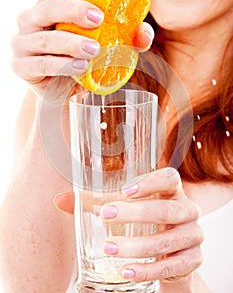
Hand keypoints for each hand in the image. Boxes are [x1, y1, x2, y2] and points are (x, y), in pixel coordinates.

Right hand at [11, 0, 153, 101]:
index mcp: (51, 2)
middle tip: (100, 19)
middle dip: (76, 9)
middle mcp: (33, 18)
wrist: (62, 91)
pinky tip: (82, 67)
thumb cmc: (82, 58)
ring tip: (95, 49)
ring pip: (46, 37)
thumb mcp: (105, 44)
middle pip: (50, 5)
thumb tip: (143, 33)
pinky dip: (62, 65)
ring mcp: (24, 42)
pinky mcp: (22, 66)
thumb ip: (126, 37)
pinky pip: (41, 64)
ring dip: (71, 42)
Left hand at [100, 168, 203, 283]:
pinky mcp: (193, 260)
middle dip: (135, 213)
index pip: (169, 178)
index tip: (125, 190)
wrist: (168, 255)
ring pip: (167, 241)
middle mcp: (187, 210)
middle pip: (166, 210)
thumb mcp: (124, 209)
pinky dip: (147, 270)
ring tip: (109, 248)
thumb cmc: (143, 224)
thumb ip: (94, 203)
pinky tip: (126, 270)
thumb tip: (61, 199)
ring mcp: (193, 235)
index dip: (150, 182)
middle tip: (106, 215)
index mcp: (172, 191)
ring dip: (136, 246)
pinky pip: (171, 266)